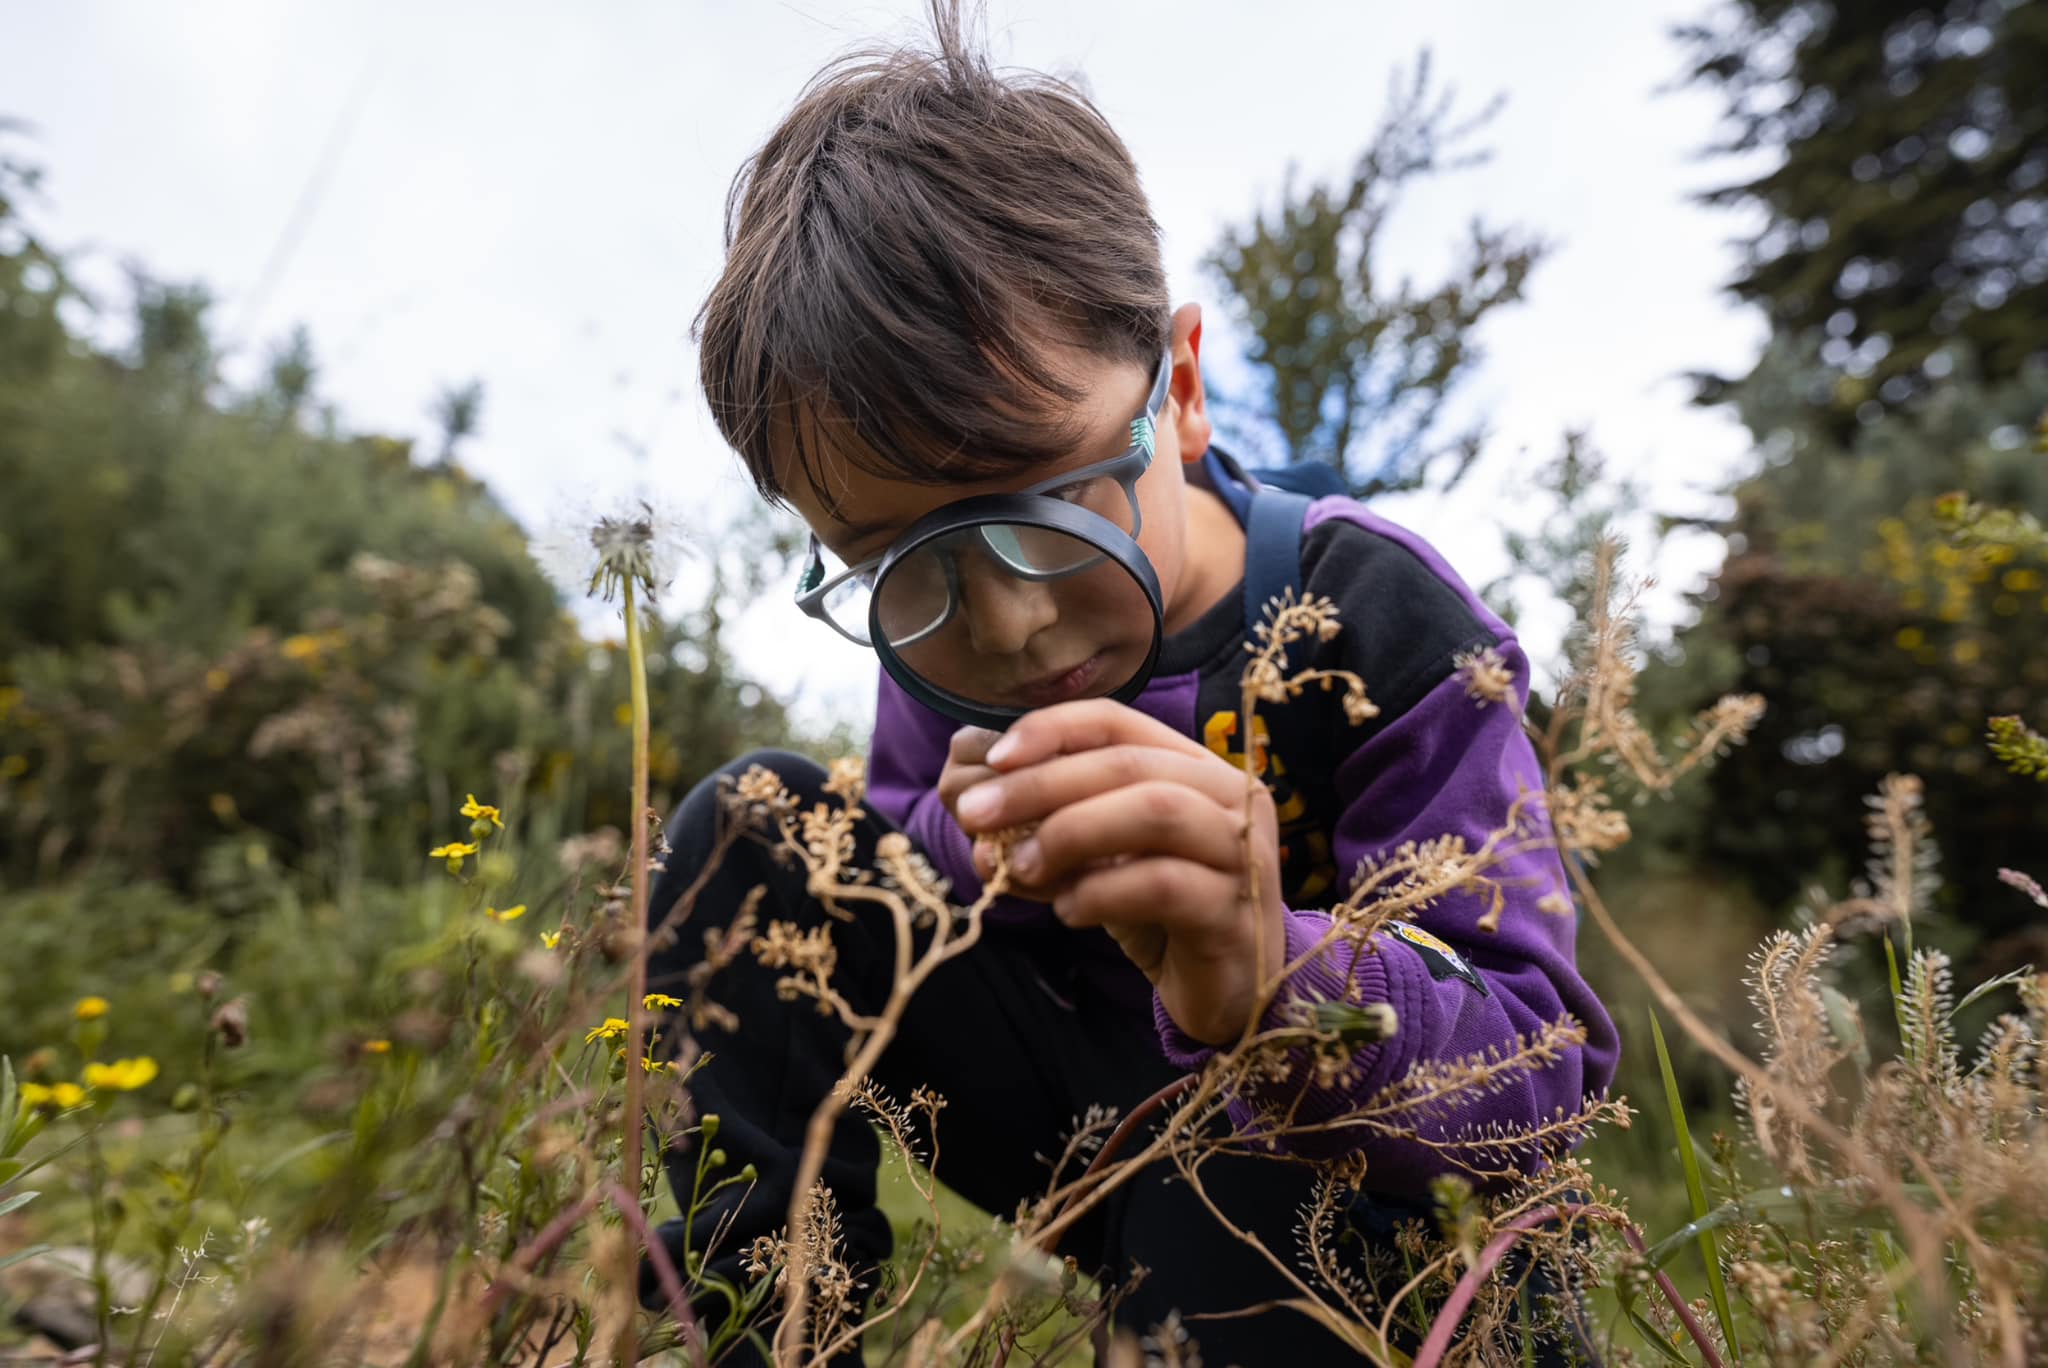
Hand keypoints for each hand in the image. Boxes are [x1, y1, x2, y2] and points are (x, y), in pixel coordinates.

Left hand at [949, 699, 1286, 1045]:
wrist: (1226, 990)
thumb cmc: (1159, 911)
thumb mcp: (1101, 856)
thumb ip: (1052, 825)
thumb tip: (975, 806)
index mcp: (1196, 766)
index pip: (1118, 723)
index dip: (1052, 729)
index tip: (993, 759)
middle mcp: (1231, 798)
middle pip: (1128, 764)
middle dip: (1040, 785)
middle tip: (976, 815)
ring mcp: (1243, 853)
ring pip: (1155, 812)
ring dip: (1070, 832)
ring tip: (1018, 867)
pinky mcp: (1236, 913)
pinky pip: (1164, 885)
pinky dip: (1102, 892)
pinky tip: (1068, 911)